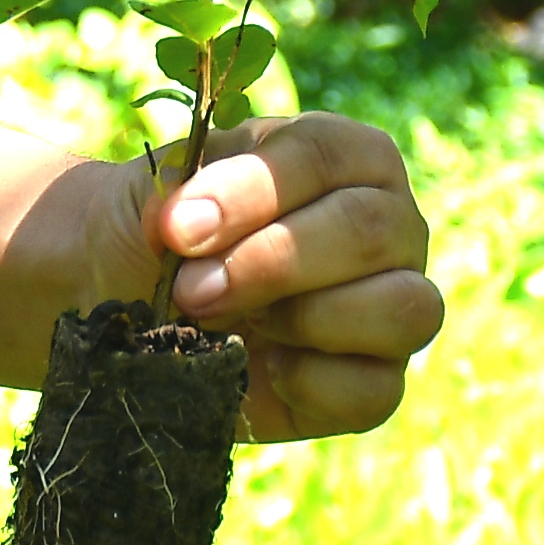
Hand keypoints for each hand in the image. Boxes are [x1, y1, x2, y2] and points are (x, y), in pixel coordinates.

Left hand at [143, 112, 443, 441]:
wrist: (141, 309)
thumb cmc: (167, 236)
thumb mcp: (154, 198)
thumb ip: (171, 194)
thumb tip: (189, 221)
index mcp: (347, 157)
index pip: (323, 155)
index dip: (248, 193)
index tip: (177, 228)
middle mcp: (390, 225)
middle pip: (368, 229)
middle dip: (269, 262)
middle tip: (191, 288)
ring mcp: (396, 305)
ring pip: (403, 307)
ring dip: (303, 318)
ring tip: (231, 323)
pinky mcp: (378, 382)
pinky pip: (377, 389)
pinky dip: (310, 383)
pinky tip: (262, 368)